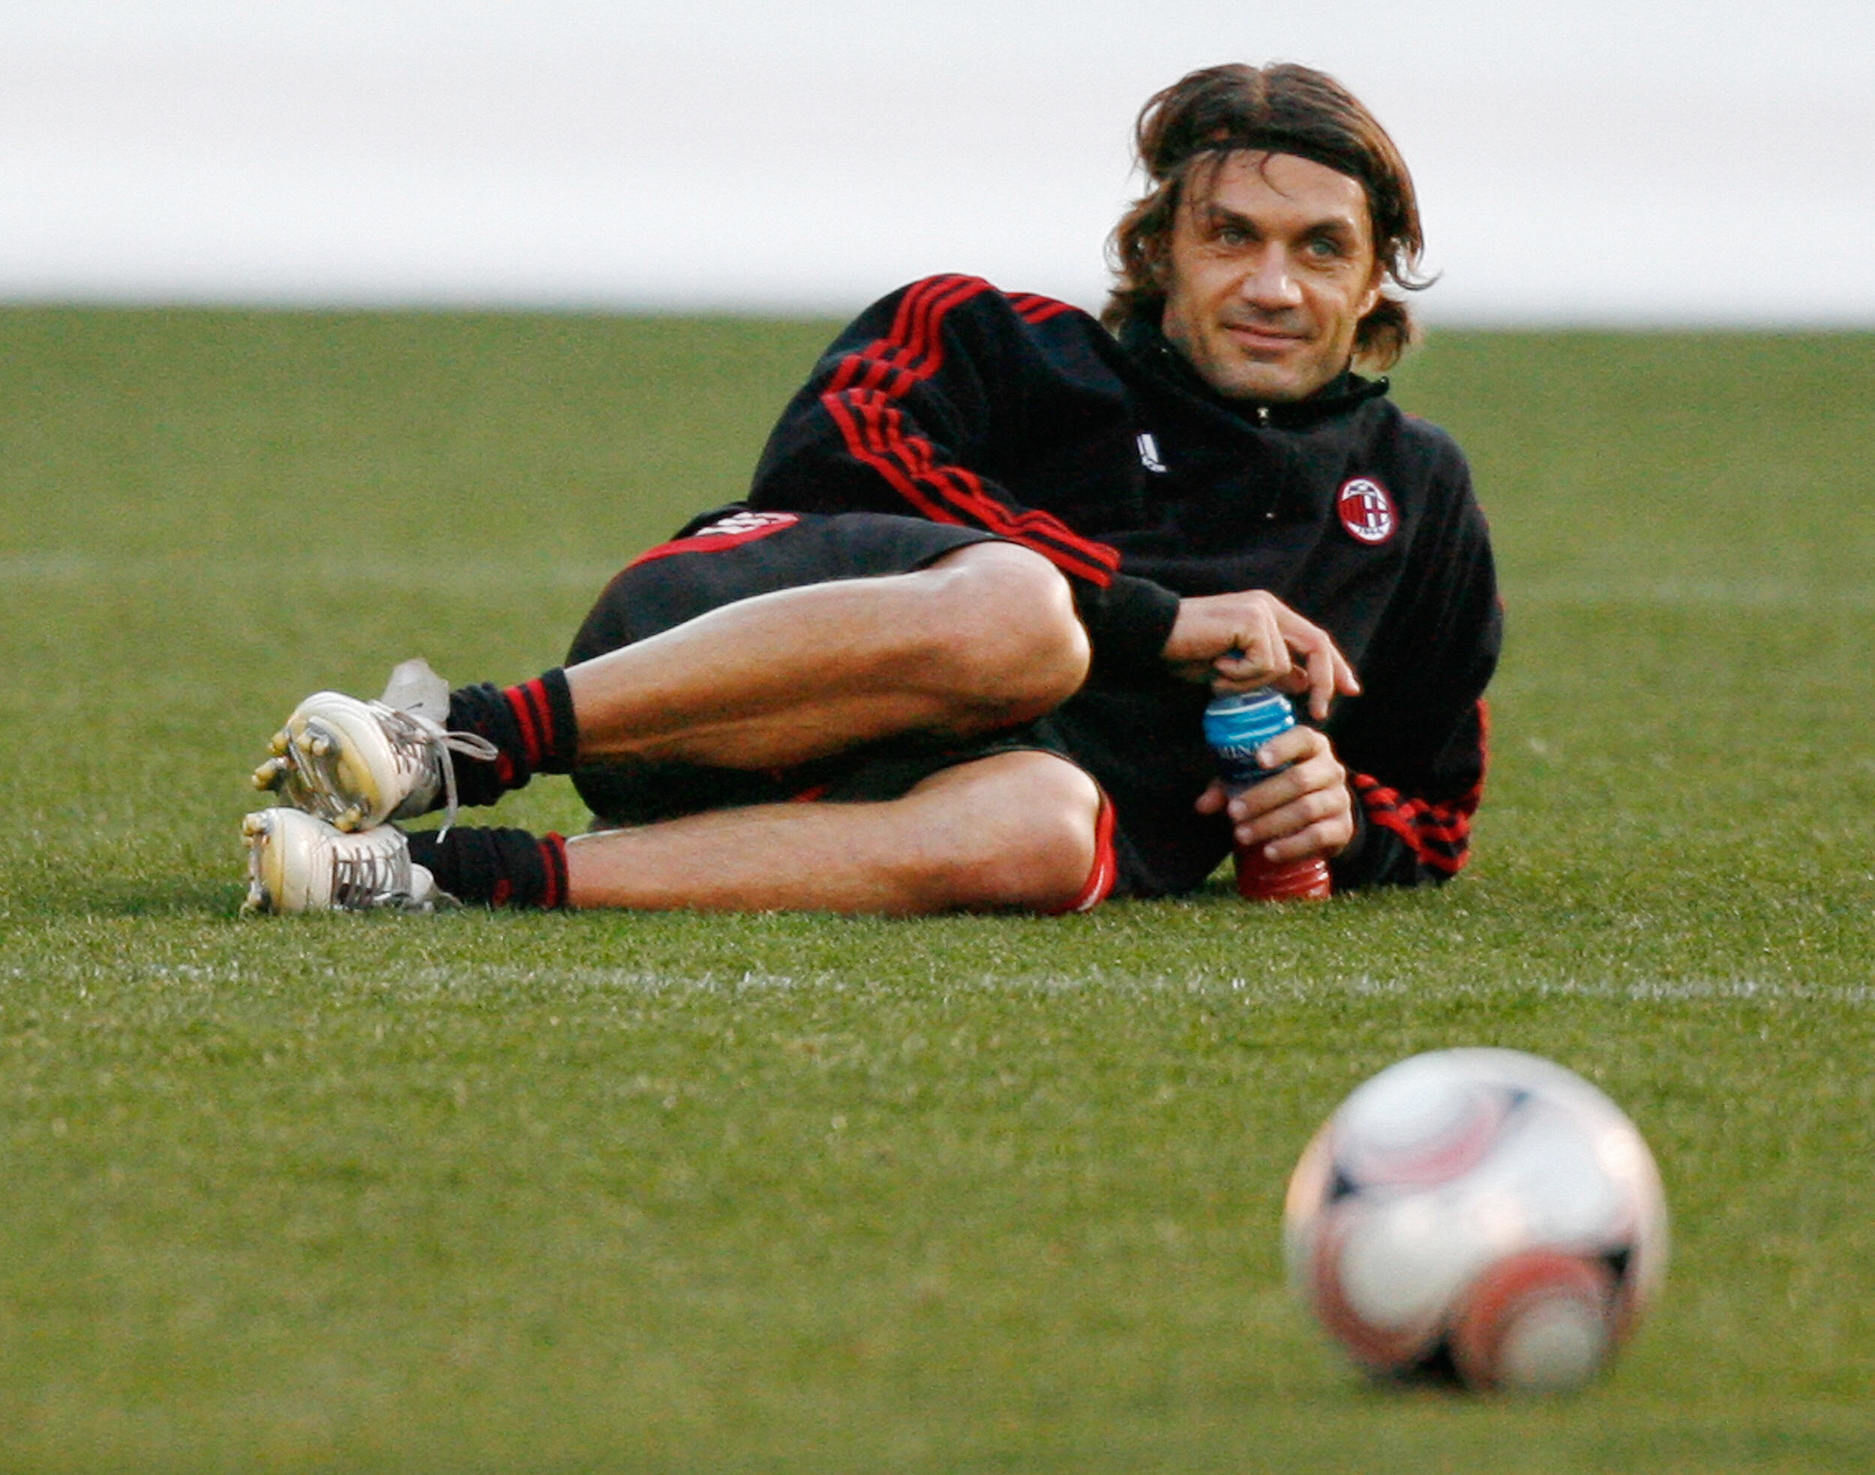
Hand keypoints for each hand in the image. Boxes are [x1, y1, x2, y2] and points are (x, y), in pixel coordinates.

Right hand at [1161, 591, 1358, 719]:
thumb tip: (1300, 684)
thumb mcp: (1235, 668)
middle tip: (1320, 712)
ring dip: (1249, 683)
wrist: (1155, 634)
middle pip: (1317, 644)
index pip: (1314, 640)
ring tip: (1219, 677)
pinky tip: (1216, 667)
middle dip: (1324, 680)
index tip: (1348, 691)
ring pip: (1280, 665)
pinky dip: (1239, 676)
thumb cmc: (1187, 651)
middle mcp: (1269, 608)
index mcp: (1269, 615)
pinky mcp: (1252, 620)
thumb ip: (1269, 672)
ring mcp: (1262, 611)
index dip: (1334, 667)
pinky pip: (1263, 664)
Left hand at [1194, 725, 1353, 863]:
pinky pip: (1318, 836)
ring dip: (1270, 823)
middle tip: (1233, 814)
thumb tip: (1202, 805)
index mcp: (1311, 746)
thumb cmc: (1281, 788)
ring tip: (1241, 835)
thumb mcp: (1254, 781)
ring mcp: (1339, 798)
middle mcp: (1330, 769)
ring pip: (1306, 809)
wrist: (1322, 817)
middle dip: (1262, 798)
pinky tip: (1268, 852)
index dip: (1281, 747)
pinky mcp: (1343, 827)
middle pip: (1298, 780)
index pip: (1301, 738)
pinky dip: (1291, 845)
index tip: (1258, 760)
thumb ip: (1228, 787)